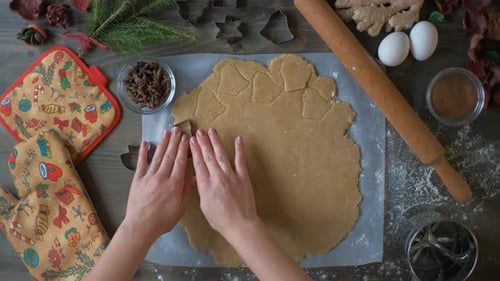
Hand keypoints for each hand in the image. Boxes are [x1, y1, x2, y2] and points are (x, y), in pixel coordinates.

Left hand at [123, 127, 191, 242]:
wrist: (141, 226)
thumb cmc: (163, 221)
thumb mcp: (181, 208)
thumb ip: (187, 191)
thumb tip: (193, 176)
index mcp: (175, 184)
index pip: (180, 162)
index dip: (184, 149)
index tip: (186, 138)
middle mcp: (162, 177)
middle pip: (170, 156)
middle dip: (174, 142)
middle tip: (178, 130)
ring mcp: (149, 177)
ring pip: (158, 156)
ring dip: (163, 143)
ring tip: (167, 132)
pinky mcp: (138, 180)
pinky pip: (141, 163)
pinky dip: (143, 153)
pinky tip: (146, 143)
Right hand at [190, 128, 258, 238]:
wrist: (240, 224)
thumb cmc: (220, 220)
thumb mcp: (204, 206)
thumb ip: (200, 190)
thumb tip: (197, 178)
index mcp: (205, 185)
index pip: (198, 164)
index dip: (194, 151)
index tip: (191, 140)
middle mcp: (217, 177)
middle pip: (208, 156)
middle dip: (203, 142)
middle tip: (199, 131)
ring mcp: (231, 176)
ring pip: (222, 155)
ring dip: (216, 142)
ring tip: (212, 131)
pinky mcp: (243, 177)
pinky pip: (241, 160)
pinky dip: (239, 149)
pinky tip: (238, 139)